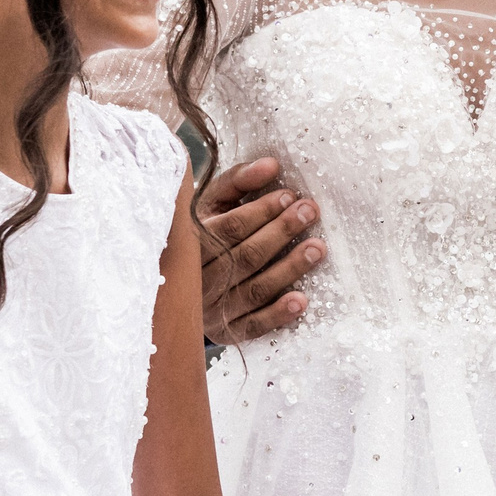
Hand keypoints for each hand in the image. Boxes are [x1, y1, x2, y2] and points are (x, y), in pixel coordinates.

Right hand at [196, 158, 321, 344]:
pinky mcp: (225, 331)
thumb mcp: (212, 204)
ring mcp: (211, 308)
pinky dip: (278, 314)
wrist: (177, 285)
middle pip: (245, 257)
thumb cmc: (206, 233)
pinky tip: (301, 301)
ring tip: (317, 248)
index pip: (229, 227)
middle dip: (280, 232)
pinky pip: (253, 325)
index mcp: (190, 243)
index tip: (289, 195)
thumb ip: (238, 182)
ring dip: (289, 269)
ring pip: (254, 290)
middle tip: (309, 212)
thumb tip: (271, 164)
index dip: (261, 211)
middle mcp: (197, 279)